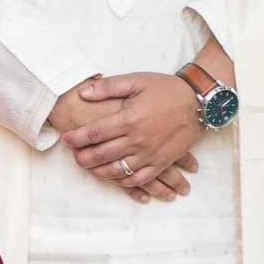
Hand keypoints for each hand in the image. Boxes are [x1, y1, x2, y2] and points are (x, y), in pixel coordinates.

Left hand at [61, 71, 203, 198]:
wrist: (198, 101)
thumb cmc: (166, 89)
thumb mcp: (136, 80)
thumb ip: (108, 87)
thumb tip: (83, 93)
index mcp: (128, 119)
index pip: (93, 133)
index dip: (75, 138)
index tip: (66, 139)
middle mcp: (137, 140)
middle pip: (102, 155)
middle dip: (83, 158)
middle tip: (74, 157)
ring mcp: (149, 154)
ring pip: (117, 171)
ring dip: (99, 172)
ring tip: (90, 168)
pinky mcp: (161, 162)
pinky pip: (139, 179)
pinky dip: (124, 183)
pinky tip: (115, 179)